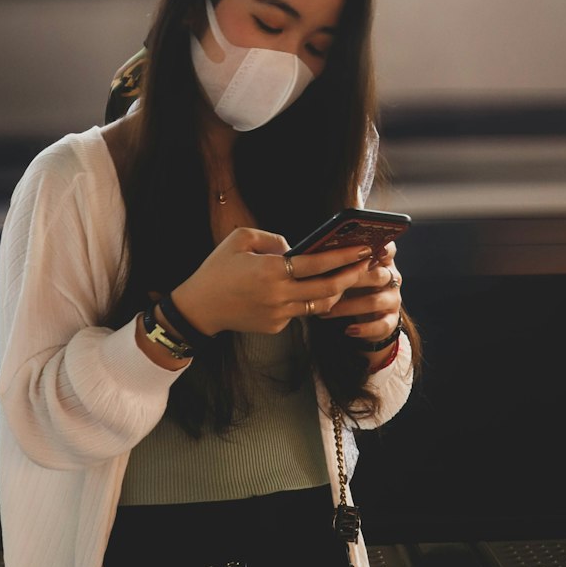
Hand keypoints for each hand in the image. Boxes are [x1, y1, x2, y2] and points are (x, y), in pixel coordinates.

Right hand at [171, 228, 376, 337]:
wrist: (200, 307)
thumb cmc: (218, 269)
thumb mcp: (240, 239)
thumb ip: (272, 239)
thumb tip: (296, 247)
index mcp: (271, 270)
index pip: (317, 263)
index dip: (343, 256)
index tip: (362, 249)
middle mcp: (278, 295)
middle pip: (327, 289)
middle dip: (350, 276)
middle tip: (365, 265)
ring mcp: (278, 315)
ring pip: (318, 305)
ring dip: (335, 292)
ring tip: (345, 278)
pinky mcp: (275, 327)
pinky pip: (299, 312)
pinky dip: (307, 300)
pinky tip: (312, 290)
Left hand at [320, 239, 401, 344]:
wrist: (369, 318)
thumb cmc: (353, 286)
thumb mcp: (349, 272)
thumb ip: (341, 261)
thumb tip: (314, 252)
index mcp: (382, 261)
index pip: (388, 249)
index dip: (382, 247)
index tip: (367, 248)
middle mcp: (392, 278)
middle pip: (378, 275)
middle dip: (354, 279)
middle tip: (330, 283)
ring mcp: (393, 300)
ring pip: (374, 302)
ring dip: (348, 307)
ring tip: (327, 311)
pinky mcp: (391, 320)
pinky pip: (381, 325)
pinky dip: (364, 328)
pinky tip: (348, 330)